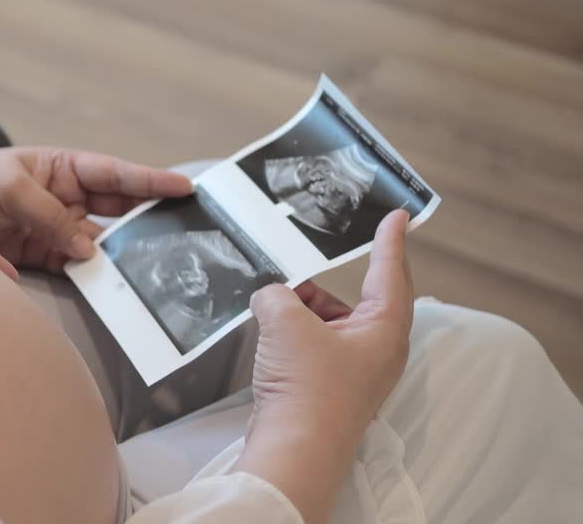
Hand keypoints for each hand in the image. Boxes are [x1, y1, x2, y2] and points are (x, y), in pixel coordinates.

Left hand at [0, 147, 193, 270]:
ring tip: (150, 268)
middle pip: (116, 211)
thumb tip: (87, 249)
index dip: (149, 181)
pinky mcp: (39, 257)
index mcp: (61, 166)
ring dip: (120, 257)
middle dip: (147, 221)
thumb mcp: (9, 187)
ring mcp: (53, 229)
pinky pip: (75, 268)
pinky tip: (109, 286)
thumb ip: (49, 216)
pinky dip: (92, 278)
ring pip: (99, 245)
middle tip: (183, 234)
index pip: (114, 174)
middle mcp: (63, 197)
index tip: (186, 188)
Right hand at [235, 210, 413, 523]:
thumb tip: (270, 296)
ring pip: (329, 323)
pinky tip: (267, 333)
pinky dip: (293, 334)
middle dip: (322, 284)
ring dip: (300, 311)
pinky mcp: (329, 388)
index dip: (391, 241)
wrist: (295, 448)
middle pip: (355, 299)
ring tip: (271, 305)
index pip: (391, 273)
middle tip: (300, 265)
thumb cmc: (306, 386)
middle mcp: (377, 350)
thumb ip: (277, 294)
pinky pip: (314, 346)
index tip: (398, 216)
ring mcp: (354, 371)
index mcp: (385, 329)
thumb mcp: (286, 322)